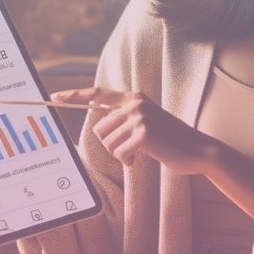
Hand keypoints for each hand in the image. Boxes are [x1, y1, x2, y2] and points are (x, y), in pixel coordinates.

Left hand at [58, 87, 214, 175]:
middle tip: (132, 148)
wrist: (199, 150)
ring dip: (120, 153)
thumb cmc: (170, 141)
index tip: (54, 96)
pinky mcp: (144, 133)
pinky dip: (128, 160)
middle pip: (100, 129)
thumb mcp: (147, 123)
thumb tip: (100, 126)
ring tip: (140, 151)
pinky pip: (119, 153)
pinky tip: (143, 157)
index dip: (75, 95)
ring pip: (107, 142)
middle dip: (112, 144)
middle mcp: (135, 103)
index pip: (98, 93)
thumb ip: (126, 119)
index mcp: (134, 98)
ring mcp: (139, 116)